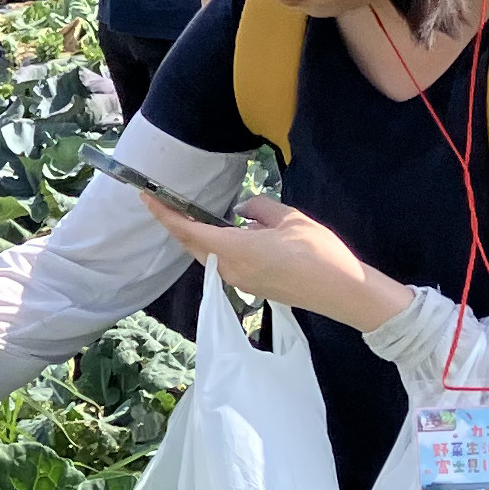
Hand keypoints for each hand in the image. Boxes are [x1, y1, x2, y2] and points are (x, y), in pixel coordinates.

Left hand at [142, 194, 407, 331]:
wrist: (341, 291)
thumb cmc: (317, 251)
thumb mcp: (288, 218)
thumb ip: (259, 209)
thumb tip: (243, 211)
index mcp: (235, 249)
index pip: (189, 231)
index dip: (165, 214)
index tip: (147, 198)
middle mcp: (230, 269)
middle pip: (193, 246)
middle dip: (177, 225)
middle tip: (166, 202)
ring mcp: (240, 282)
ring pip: (207, 257)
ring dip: (196, 238)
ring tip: (192, 215)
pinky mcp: (252, 288)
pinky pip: (224, 264)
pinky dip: (215, 248)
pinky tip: (223, 234)